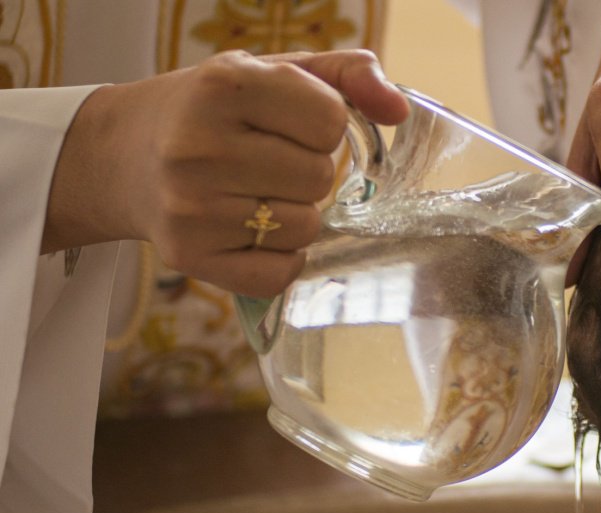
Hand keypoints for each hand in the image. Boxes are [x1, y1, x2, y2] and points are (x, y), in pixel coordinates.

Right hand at [43, 49, 408, 296]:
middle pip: (319, 179)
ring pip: (304, 228)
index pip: (329, 120)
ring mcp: (190, 206)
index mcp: (224, 85)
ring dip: (295, 215)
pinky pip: (281, 273)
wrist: (124, 154)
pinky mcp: (190, 256)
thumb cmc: (215, 111)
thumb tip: (398, 109)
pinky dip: (279, 258)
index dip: (322, 126)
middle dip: (308, 172)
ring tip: (254, 194)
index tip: (289, 125)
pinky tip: (249, 231)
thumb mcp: (273, 72)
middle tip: (268, 162)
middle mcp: (199, 145)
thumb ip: (347, 75)